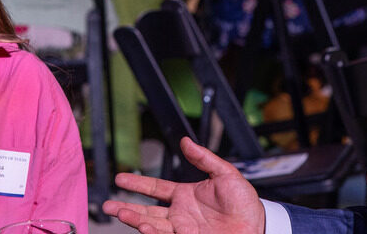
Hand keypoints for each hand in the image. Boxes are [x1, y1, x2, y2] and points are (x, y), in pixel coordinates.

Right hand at [103, 137, 264, 233]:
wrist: (258, 226)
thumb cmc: (245, 202)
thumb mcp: (225, 174)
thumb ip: (204, 158)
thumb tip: (185, 141)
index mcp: (185, 196)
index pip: (155, 189)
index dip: (137, 184)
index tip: (120, 179)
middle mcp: (180, 214)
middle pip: (147, 211)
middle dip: (126, 209)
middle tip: (108, 206)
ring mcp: (182, 229)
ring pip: (152, 226)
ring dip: (136, 220)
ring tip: (121, 214)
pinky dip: (153, 232)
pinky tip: (144, 227)